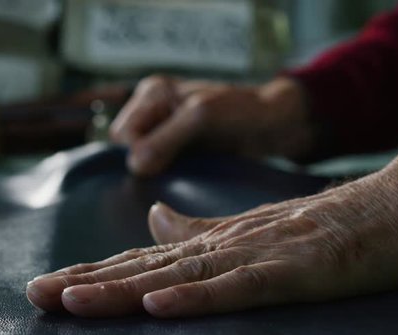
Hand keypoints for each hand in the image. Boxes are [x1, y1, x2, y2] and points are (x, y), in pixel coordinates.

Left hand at [26, 150, 397, 317]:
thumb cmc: (329, 227)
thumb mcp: (255, 230)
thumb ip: (202, 229)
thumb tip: (153, 218)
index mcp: (218, 238)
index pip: (146, 258)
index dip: (97, 271)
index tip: (51, 284)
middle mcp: (227, 243)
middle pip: (148, 266)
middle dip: (89, 281)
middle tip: (34, 293)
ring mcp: (259, 255)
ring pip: (180, 274)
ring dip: (125, 288)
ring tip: (71, 299)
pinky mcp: (293, 271)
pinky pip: (239, 287)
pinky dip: (197, 295)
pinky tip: (158, 303)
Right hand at [109, 76, 313, 175]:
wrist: (275, 125)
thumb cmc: (242, 111)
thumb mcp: (201, 118)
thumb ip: (165, 138)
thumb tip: (135, 165)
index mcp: (153, 92)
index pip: (122, 133)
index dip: (137, 151)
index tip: (162, 162)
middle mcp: (154, 111)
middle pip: (127, 148)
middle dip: (144, 162)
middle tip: (173, 169)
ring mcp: (165, 132)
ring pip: (142, 161)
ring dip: (157, 172)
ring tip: (182, 174)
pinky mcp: (179, 151)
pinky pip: (159, 168)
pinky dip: (168, 176)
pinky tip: (184, 179)